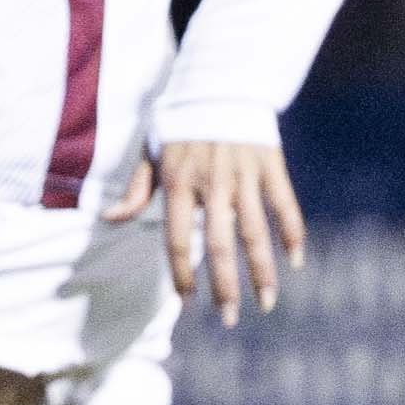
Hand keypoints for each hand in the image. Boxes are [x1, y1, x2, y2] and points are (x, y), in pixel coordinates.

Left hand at [109, 134, 303, 324]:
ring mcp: (245, 176)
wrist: (219, 85)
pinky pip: (285, 206)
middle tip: (230, 319)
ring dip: (263, 271)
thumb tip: (109, 219)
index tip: (188, 302)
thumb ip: (136, 190)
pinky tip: (295, 262)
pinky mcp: (270, 166)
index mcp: (179, 184)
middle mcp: (212, 185)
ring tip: (265, 303)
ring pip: (256, 232)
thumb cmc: (179, 125)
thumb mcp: (150, 154)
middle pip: (219, 245)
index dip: (182, 274)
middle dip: (225, 286)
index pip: (177, 240)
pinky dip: (293, 233)